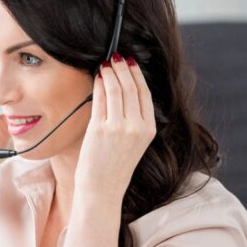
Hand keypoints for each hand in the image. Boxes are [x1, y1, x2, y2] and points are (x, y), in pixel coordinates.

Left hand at [75, 54, 156, 201]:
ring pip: (117, 90)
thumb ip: (132, 120)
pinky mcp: (100, 130)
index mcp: (149, 130)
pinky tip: (97, 77)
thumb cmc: (113, 167)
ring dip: (111, 73)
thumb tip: (122, 90)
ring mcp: (119, 128)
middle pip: (132, 88)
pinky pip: (101, 100)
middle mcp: (137, 127)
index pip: (145, 94)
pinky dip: (99, 85)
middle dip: (123, 69)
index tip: (130, 64)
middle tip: (116, 56)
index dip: (137, 76)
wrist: (102, 190)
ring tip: (105, 63)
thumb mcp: (132, 142)